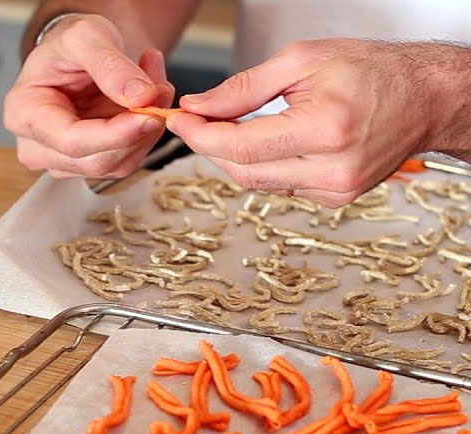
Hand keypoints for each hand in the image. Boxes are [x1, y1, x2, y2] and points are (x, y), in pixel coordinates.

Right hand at [3, 13, 175, 179]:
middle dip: (138, 128)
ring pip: (116, 163)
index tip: (150, 115)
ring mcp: (60, 160)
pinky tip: (146, 102)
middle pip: (96, 160)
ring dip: (146, 129)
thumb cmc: (67, 45)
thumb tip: (140, 98)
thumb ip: (110, 65)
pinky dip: (145, 132)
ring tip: (154, 84)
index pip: (71, 141)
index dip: (114, 134)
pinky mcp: (86, 162)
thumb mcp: (85, 36)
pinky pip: (125, 158)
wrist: (73, 54)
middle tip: (160, 87)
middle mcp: (36, 146)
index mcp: (24, 114)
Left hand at [167, 39, 447, 207]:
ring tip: (230, 127)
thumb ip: (243, 88)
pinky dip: (264, 166)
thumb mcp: (302, 61)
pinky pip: (282, 186)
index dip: (200, 136)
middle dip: (211, 147)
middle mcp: (333, 169)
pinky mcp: (336, 199)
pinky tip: (270, 142)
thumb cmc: (373, 70)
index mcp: (326, 129)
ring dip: (235, 157)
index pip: (241, 147)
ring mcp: (336, 190)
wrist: (426, 97)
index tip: (179, 119)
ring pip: (258, 183)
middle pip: (243, 171)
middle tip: (196, 121)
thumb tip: (198, 107)